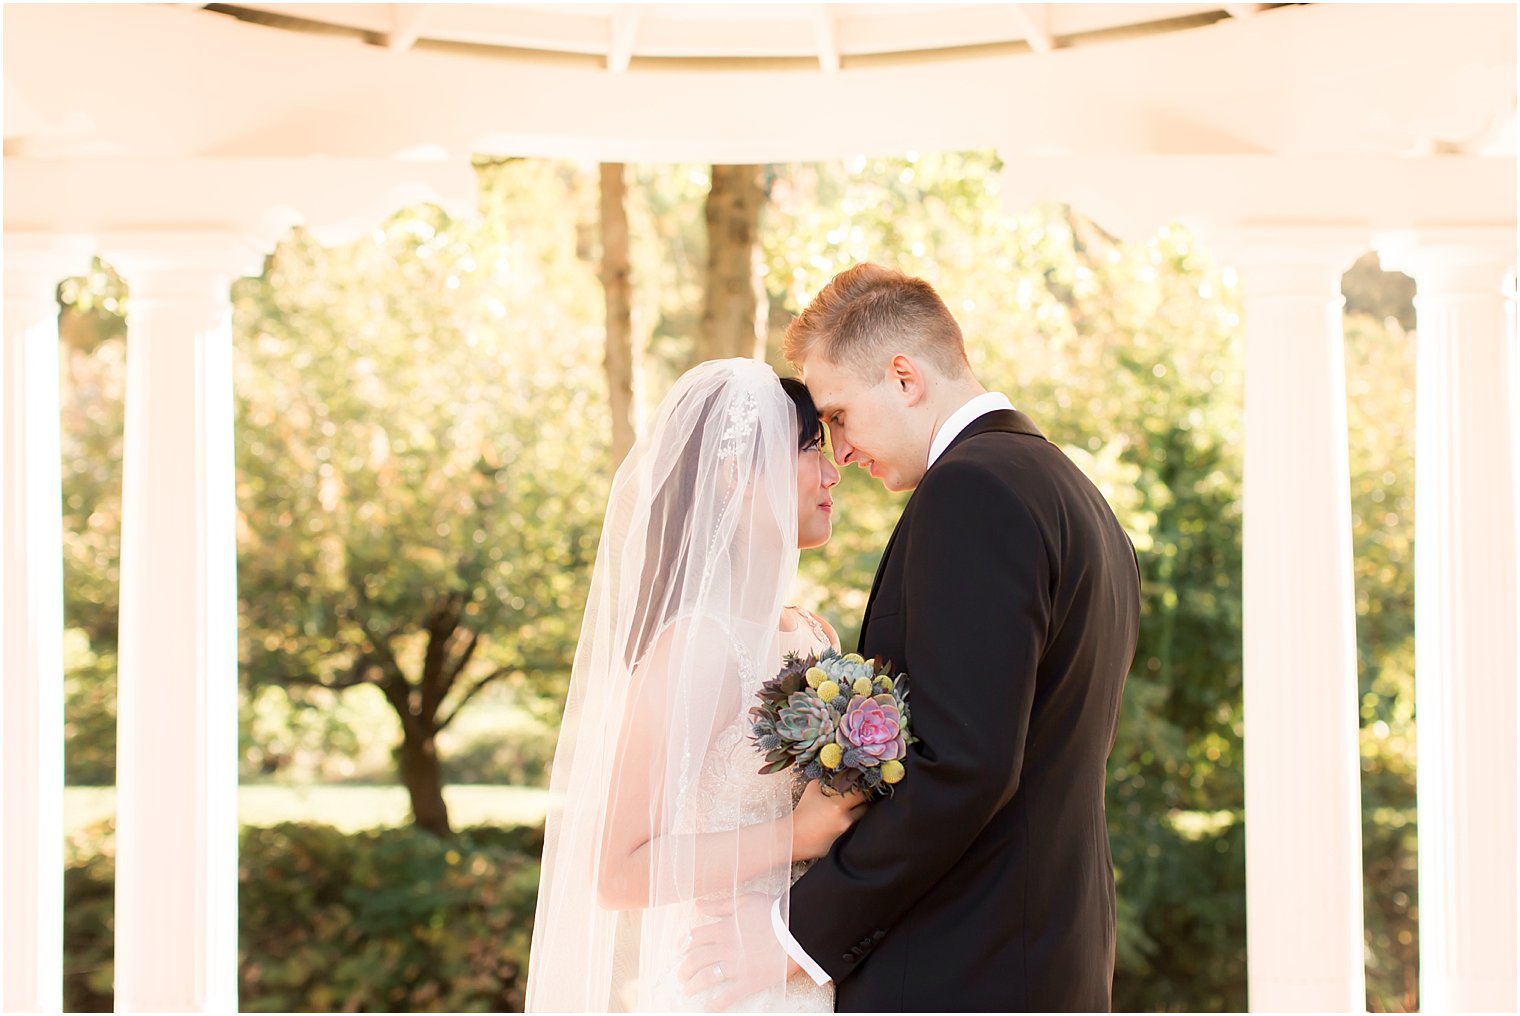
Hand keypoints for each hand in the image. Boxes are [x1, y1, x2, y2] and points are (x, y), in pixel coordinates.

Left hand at [678, 893, 799, 1011]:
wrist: (796, 929)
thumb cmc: (773, 912)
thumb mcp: (744, 901)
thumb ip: (719, 905)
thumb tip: (698, 904)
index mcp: (723, 929)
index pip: (696, 937)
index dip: (685, 944)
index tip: (681, 950)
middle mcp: (725, 948)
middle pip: (696, 959)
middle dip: (684, 968)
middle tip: (681, 975)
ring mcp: (736, 966)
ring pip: (706, 978)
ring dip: (693, 985)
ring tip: (686, 990)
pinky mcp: (749, 981)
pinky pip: (728, 996)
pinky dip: (716, 1003)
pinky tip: (708, 1006)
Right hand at [791, 779, 868, 860]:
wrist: (793, 838)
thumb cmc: (801, 814)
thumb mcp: (811, 790)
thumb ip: (825, 781)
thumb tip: (836, 775)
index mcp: (838, 806)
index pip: (861, 793)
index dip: (864, 788)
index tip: (863, 784)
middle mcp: (846, 820)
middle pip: (867, 807)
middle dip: (864, 801)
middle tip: (861, 796)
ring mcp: (846, 834)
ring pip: (862, 820)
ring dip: (859, 814)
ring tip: (851, 809)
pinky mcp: (844, 844)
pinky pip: (854, 832)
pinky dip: (851, 826)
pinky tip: (843, 822)